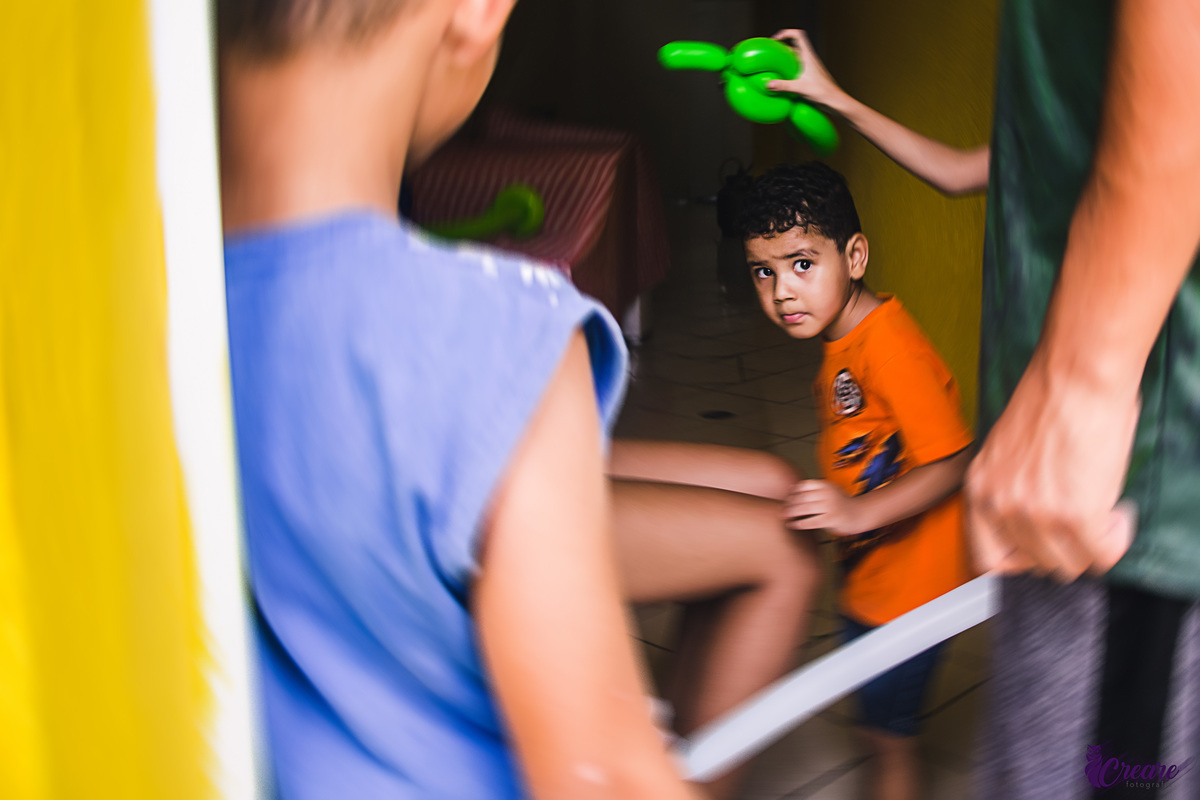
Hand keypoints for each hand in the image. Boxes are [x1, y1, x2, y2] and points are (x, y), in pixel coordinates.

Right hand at [766, 29, 843, 108]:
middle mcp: (809, 59)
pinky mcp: (809, 76)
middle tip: (769, 54)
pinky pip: (796, 68)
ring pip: (794, 58)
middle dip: (781, 48)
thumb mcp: (800, 88)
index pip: (798, 35)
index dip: (786, 33)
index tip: (775, 39)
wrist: (834, 101)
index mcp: (808, 56)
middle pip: (794, 46)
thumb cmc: (822, 92)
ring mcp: (809, 67)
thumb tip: (768, 84)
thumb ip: (784, 86)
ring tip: (772, 67)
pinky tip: (781, 80)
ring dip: (784, 60)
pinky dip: (787, 70)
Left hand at [784, 480, 868, 535]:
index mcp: (826, 485)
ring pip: (804, 509)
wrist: (860, 514)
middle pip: (802, 497)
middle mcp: (828, 493)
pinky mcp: (832, 519)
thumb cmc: (840, 504)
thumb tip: (790, 489)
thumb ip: (813, 491)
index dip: (793, 492)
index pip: (803, 485)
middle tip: (781, 509)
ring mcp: (830, 506)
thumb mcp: (829, 492)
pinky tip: (792, 525)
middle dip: (789, 503)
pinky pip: (811, 521)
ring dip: (791, 512)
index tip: (786, 499)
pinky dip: (799, 523)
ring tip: (783, 516)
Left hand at [965, 355, 1137, 580]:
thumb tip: (1038, 524)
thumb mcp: (1009, 452)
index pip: (987, 558)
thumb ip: (1014, 491)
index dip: (1022, 559)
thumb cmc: (1051, 398)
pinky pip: (1102, 554)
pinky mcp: (1073, 514)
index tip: (1042, 549)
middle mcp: (1000, 504)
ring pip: (1070, 564)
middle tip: (1082, 522)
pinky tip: (1116, 511)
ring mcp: (1034, 512)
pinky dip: (1116, 538)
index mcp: (979, 487)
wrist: (1076, 373)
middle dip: (1064, 548)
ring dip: (1092, 544)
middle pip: (1035, 564)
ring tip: (1102, 511)